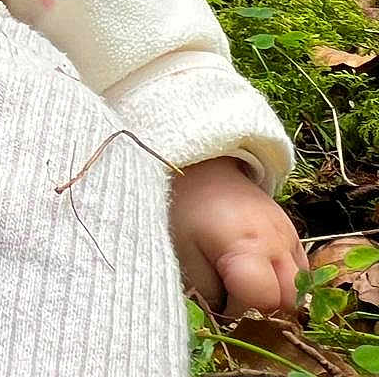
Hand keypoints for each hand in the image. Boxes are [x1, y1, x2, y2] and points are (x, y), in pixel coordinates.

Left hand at [170, 155, 307, 316]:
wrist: (199, 166)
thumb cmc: (184, 209)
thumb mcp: (182, 251)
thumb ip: (206, 292)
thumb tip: (225, 317)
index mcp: (246, 246)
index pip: (262, 301)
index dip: (241, 313)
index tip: (218, 306)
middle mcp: (276, 242)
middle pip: (288, 301)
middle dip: (262, 311)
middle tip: (233, 302)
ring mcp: (289, 235)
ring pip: (300, 288)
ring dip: (276, 299)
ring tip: (244, 289)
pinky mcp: (292, 232)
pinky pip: (301, 271)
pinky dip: (285, 282)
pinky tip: (259, 275)